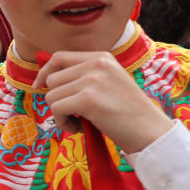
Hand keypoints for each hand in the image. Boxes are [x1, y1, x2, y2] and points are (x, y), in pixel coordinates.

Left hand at [33, 51, 172, 153]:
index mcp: (101, 57)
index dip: (45, 72)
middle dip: (57, 100)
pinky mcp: (88, 98)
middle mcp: (96, 63)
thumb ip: (84, 76)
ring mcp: (92, 80)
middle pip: (52, 79)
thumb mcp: (108, 83)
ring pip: (51, 95)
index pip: (59, 57)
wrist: (151, 132)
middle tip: (75, 114)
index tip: (39, 86)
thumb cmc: (128, 113)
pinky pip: (56, 109)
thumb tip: (46, 78)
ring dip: (61, 114)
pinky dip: (63, 123)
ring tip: (81, 122)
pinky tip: (79, 129)